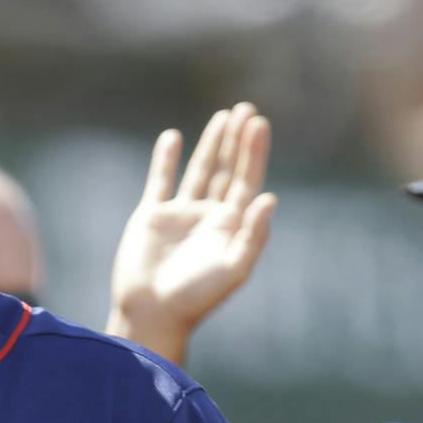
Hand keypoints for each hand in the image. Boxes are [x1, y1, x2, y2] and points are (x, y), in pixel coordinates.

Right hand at [106, 102, 275, 363]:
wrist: (152, 313)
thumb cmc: (196, 298)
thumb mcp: (233, 269)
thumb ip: (253, 235)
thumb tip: (270, 197)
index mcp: (231, 227)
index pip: (247, 180)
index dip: (253, 152)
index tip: (258, 123)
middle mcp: (208, 217)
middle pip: (227, 169)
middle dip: (237, 140)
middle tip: (246, 109)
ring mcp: (180, 215)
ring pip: (199, 171)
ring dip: (211, 144)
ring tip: (222, 116)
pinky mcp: (151, 217)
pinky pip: (160, 181)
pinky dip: (166, 159)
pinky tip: (173, 138)